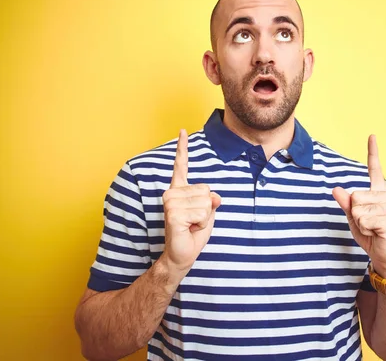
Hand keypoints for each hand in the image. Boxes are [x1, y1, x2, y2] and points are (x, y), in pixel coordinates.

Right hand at [161, 129, 220, 271]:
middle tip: (194, 220)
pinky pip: (202, 212)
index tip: (182, 131)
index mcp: (179, 190)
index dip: (182, 148)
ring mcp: (170, 202)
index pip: (181, 165)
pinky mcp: (172, 213)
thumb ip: (212, 201)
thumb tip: (214, 196)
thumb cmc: (194, 233)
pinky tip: (188, 228)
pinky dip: (201, 223)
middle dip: (207, 208)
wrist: (182, 254)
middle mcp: (172, 193)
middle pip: (207, 190)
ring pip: (206, 202)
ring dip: (204, 217)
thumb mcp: (208, 213)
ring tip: (191, 225)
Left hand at [333, 135, 385, 279]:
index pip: (375, 169)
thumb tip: (336, 189)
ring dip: (359, 223)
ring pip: (357, 208)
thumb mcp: (353, 217)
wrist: (383, 255)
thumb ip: (346, 203)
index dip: (373, 152)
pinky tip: (375, 233)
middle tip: (367, 223)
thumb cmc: (370, 234)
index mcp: (378, 193)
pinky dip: (364, 229)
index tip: (371, 135)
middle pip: (355, 196)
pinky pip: (363, 220)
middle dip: (354, 213)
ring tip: (372, 229)